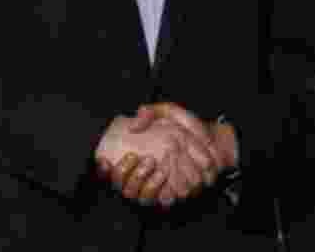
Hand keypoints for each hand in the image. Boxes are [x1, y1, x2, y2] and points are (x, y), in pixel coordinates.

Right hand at [94, 112, 217, 206]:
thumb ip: (150, 113)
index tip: (105, 159)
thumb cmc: (186, 128)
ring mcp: (156, 188)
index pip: (110, 170)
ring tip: (156, 167)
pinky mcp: (171, 195)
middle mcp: (142, 176)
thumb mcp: (168, 113)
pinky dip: (162, 192)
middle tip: (136, 158)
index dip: (103, 168)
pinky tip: (165, 178)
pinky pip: (161, 201)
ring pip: (140, 196)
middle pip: (123, 186)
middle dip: (125, 174)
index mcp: (135, 159)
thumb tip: (133, 124)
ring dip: (145, 184)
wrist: (211, 143)